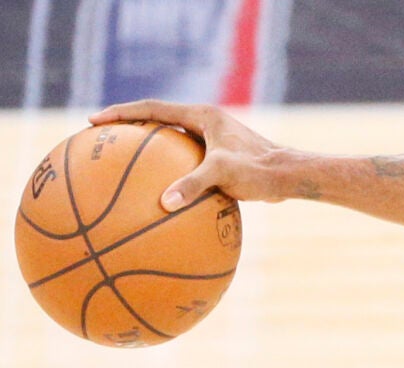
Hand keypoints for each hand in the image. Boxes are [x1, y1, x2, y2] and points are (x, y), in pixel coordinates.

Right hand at [89, 100, 287, 208]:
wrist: (290, 177)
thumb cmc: (260, 171)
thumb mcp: (223, 174)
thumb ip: (192, 186)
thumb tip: (163, 204)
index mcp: (201, 115)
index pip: (151, 109)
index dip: (120, 113)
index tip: (94, 121)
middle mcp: (205, 123)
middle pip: (157, 120)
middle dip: (128, 127)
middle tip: (100, 139)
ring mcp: (212, 139)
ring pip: (171, 141)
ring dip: (148, 149)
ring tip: (122, 164)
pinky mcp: (219, 157)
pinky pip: (185, 161)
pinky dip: (169, 171)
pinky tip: (157, 192)